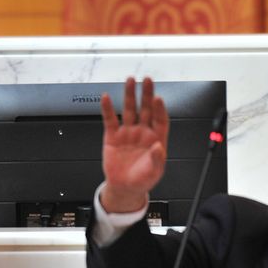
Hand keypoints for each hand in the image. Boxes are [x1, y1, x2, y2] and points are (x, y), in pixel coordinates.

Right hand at [99, 77, 169, 212]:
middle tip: (147, 80)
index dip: (159, 109)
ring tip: (130, 81)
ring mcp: (128, 132)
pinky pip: (110, 120)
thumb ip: (157, 158)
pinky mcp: (113, 136)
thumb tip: (159, 147)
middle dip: (146, 94)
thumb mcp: (154, 172)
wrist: (124, 187)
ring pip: (129, 110)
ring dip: (130, 95)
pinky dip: (108, 109)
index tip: (158, 99)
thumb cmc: (142, 179)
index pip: (160, 119)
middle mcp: (143, 132)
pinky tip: (107, 98)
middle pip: (146, 109)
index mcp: (156, 138)